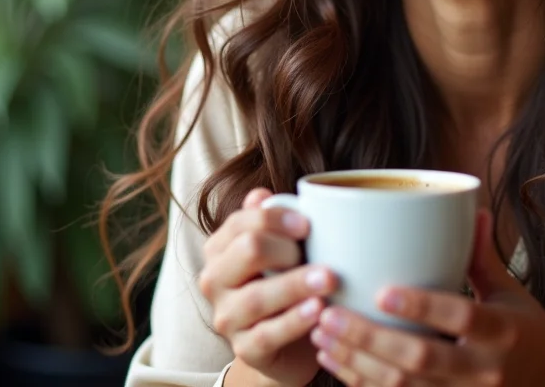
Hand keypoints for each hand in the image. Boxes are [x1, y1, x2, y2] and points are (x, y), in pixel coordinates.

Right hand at [198, 188, 337, 386]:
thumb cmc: (287, 283)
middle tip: (322, 254)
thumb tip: (261, 195)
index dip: (275, 218)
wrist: (291, 344)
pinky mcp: (244, 349)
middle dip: (287, 249)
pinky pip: (268, 334)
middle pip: (248, 251)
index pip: (241, 222)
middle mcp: (215, 280)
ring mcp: (226, 317)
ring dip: (296, 285)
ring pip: (257, 296)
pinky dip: (294, 320)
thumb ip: (272, 222)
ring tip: (328, 279)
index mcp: (221, 248)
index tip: (308, 224)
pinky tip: (318, 310)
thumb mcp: (283, 250)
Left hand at [308, 209, 544, 385]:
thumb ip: (483, 257)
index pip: (460, 316)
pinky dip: (361, 382)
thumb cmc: (524, 331)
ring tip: (322, 333)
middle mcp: (484, 369)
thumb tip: (471, 208)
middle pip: (421, 358)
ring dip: (357, 362)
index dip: (421, 306)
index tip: (382, 290)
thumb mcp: (510, 293)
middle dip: (370, 338)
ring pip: (403, 386)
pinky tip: (334, 361)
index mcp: (503, 331)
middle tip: (330, 314)